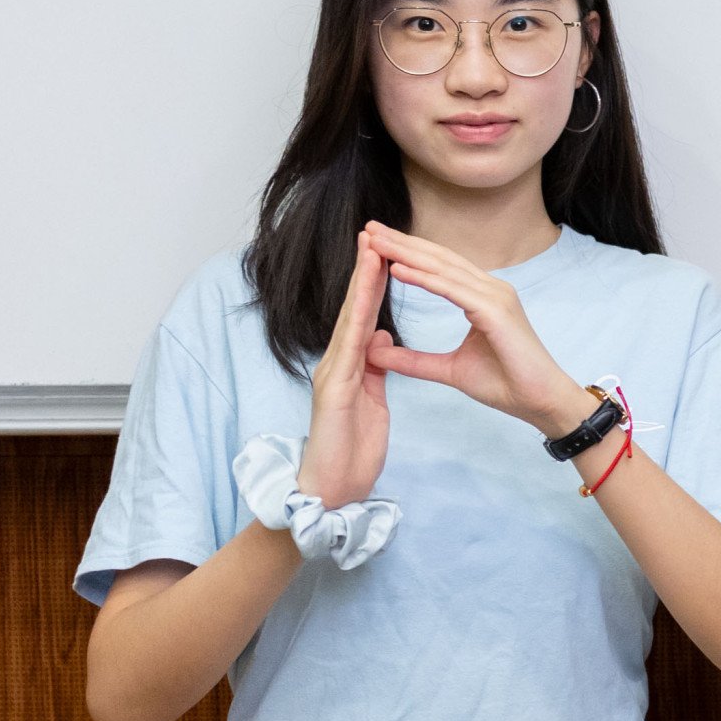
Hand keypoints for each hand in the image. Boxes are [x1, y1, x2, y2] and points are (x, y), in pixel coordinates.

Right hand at [299, 240, 390, 506]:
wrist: (334, 487)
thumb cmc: (352, 448)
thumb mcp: (371, 400)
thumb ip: (374, 368)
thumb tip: (380, 339)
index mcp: (350, 363)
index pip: (365, 313)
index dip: (376, 281)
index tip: (388, 248)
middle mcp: (337, 362)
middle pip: (354, 308)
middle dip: (366, 270)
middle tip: (374, 232)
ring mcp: (332, 375)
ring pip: (349, 323)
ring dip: (360, 288)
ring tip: (371, 254)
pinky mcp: (335, 394)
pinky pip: (348, 355)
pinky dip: (357, 328)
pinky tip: (366, 308)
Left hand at [357, 224, 593, 436]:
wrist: (540, 402)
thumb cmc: (506, 384)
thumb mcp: (449, 370)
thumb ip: (414, 360)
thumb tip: (376, 352)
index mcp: (483, 297)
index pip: (440, 267)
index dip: (408, 252)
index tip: (376, 242)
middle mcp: (491, 289)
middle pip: (439, 258)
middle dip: (403, 242)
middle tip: (370, 227)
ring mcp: (496, 296)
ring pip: (443, 268)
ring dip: (407, 253)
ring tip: (376, 241)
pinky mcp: (496, 311)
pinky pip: (453, 290)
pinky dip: (424, 278)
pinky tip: (398, 269)